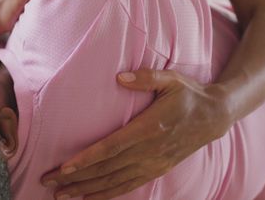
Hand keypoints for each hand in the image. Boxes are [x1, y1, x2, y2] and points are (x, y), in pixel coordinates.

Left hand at [41, 69, 232, 199]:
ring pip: (115, 182)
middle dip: (76, 178)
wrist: (216, 116)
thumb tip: (120, 78)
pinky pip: (129, 186)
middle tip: (48, 182)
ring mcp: (154, 163)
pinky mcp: (157, 170)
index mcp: (150, 128)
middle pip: (107, 169)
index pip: (111, 148)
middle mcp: (150, 151)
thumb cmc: (189, 94)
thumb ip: (146, 77)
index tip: (64, 168)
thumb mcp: (172, 79)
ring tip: (61, 195)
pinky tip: (90, 197)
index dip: (87, 159)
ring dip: (87, 190)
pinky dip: (108, 194)